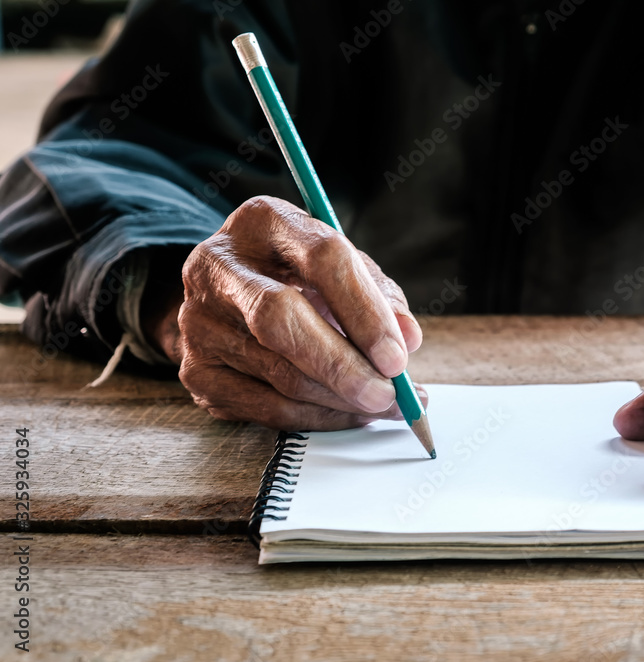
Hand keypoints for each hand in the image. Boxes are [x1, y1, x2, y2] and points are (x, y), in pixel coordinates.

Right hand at [149, 196, 424, 429]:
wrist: (230, 297)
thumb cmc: (302, 277)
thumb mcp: (344, 268)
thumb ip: (380, 297)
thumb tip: (407, 340)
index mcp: (265, 221)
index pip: (321, 258)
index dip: (364, 312)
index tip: (398, 355)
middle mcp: (218, 266)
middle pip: (281, 319)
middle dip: (344, 366)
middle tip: (390, 394)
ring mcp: (198, 321)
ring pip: (279, 373)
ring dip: (340, 399)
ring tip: (385, 405)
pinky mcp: (196, 371)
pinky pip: (266, 408)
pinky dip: (317, 417)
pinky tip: (349, 414)